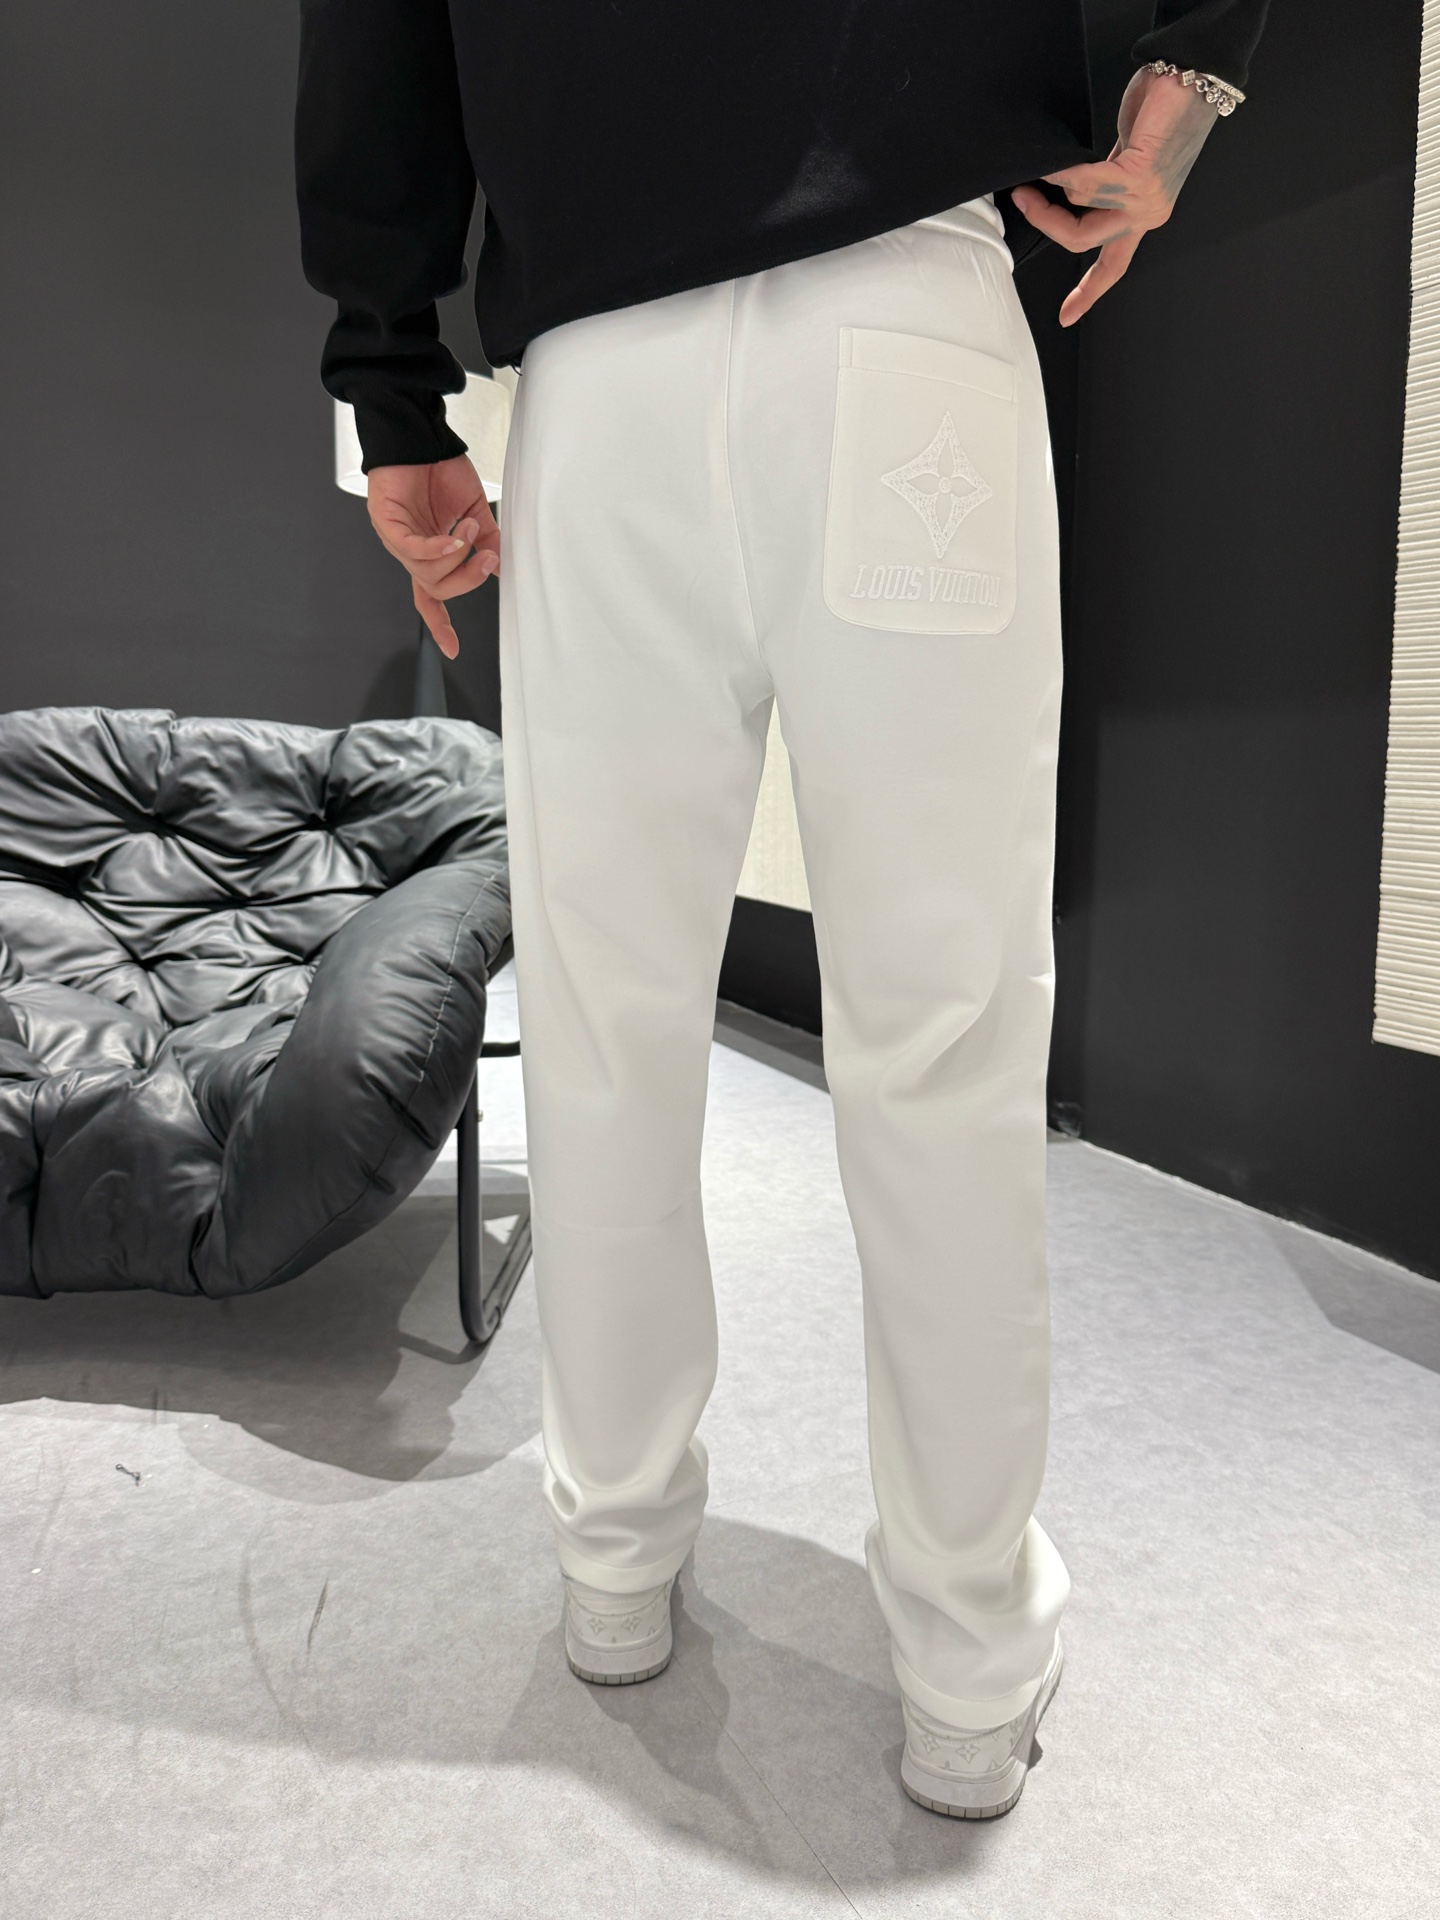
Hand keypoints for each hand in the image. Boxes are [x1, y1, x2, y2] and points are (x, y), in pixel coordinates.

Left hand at [366, 455, 499, 657]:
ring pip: (426, 573)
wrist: (420, 433)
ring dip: (457, 556)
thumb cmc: (440, 467)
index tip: (452, 647)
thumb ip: (485, 542)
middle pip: (435, 589)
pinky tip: (454, 539)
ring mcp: (395, 538)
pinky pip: (411, 550)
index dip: (440, 623)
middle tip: (489, 558)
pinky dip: (437, 549)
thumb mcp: (474, 510)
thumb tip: (500, 568)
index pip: (430, 596)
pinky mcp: (386, 521)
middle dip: (467, 579)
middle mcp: (409, 551)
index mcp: (428, 552)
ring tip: (472, 529)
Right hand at [1011, 67, 1220, 327]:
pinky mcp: (1142, 179)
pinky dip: (1061, 174)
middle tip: (1022, 195)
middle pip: (1081, 240)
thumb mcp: (1126, 155)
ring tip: (1036, 169)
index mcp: (1143, 213)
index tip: (1067, 316)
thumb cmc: (1162, 107)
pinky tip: (1049, 163)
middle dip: (1044, 221)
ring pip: (1079, 212)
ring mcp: (1147, 200)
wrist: (1193, 73)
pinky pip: (1085, 185)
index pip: (1114, 264)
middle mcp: (1148, 213)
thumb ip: (1103, 181)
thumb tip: (1064, 189)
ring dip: (1050, 190)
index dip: (1088, 292)